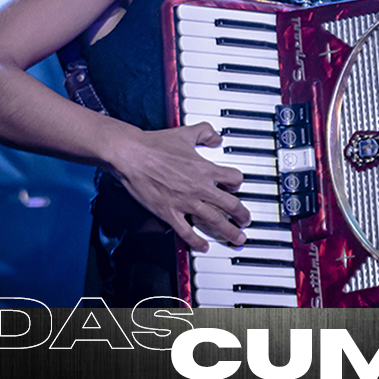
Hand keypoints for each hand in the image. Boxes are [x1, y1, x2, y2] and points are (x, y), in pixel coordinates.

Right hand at [110, 122, 251, 252]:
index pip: (234, 178)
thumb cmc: (155, 145)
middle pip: (231, 205)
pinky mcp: (169, 212)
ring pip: (214, 221)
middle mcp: (199, 187)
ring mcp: (185, 202)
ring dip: (229, 232)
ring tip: (237, 239)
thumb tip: (216, 138)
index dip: (237, 183)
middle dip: (242, 215)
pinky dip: (197, 241)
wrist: (133, 155)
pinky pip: (187, 231)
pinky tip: (203, 246)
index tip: (235, 187)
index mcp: (205, 168)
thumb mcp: (186, 133)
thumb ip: (205, 132)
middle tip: (246, 222)